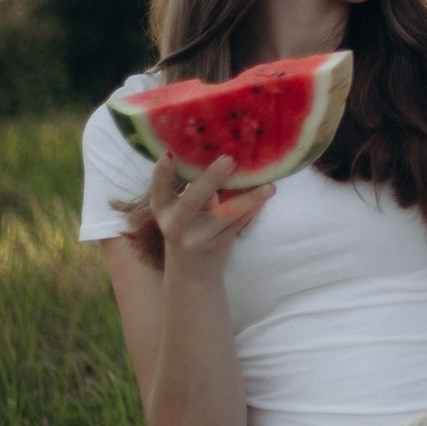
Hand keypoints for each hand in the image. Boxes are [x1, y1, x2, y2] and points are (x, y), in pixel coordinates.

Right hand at [149, 153, 273, 269]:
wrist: (191, 275)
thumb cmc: (189, 229)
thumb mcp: (182, 211)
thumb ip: (195, 188)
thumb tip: (222, 150)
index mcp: (163, 210)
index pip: (158, 190)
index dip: (162, 173)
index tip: (170, 154)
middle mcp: (175, 225)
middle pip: (191, 201)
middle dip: (210, 180)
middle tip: (229, 160)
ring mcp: (195, 239)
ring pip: (223, 216)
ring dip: (247, 199)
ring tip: (268, 186)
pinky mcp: (216, 248)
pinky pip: (237, 226)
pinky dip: (252, 210)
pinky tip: (266, 196)